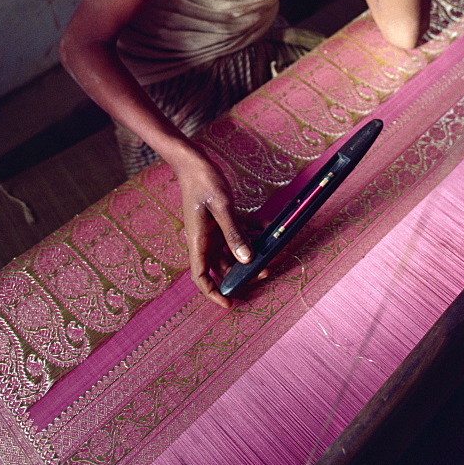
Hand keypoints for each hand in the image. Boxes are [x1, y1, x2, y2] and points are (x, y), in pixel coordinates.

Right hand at [176, 147, 252, 307]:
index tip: (230, 303)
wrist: (193, 161)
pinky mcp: (221, 218)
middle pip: (222, 267)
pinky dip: (251, 232)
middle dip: (242, 273)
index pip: (201, 277)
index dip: (214, 293)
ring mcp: (213, 230)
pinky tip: (266, 229)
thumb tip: (247, 260)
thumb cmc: (203, 182)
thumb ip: (234, 233)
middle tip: (264, 272)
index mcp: (198, 241)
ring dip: (250, 253)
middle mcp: (204, 240)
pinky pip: (238, 232)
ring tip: (270, 254)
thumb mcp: (221, 207)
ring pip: (232, 250)